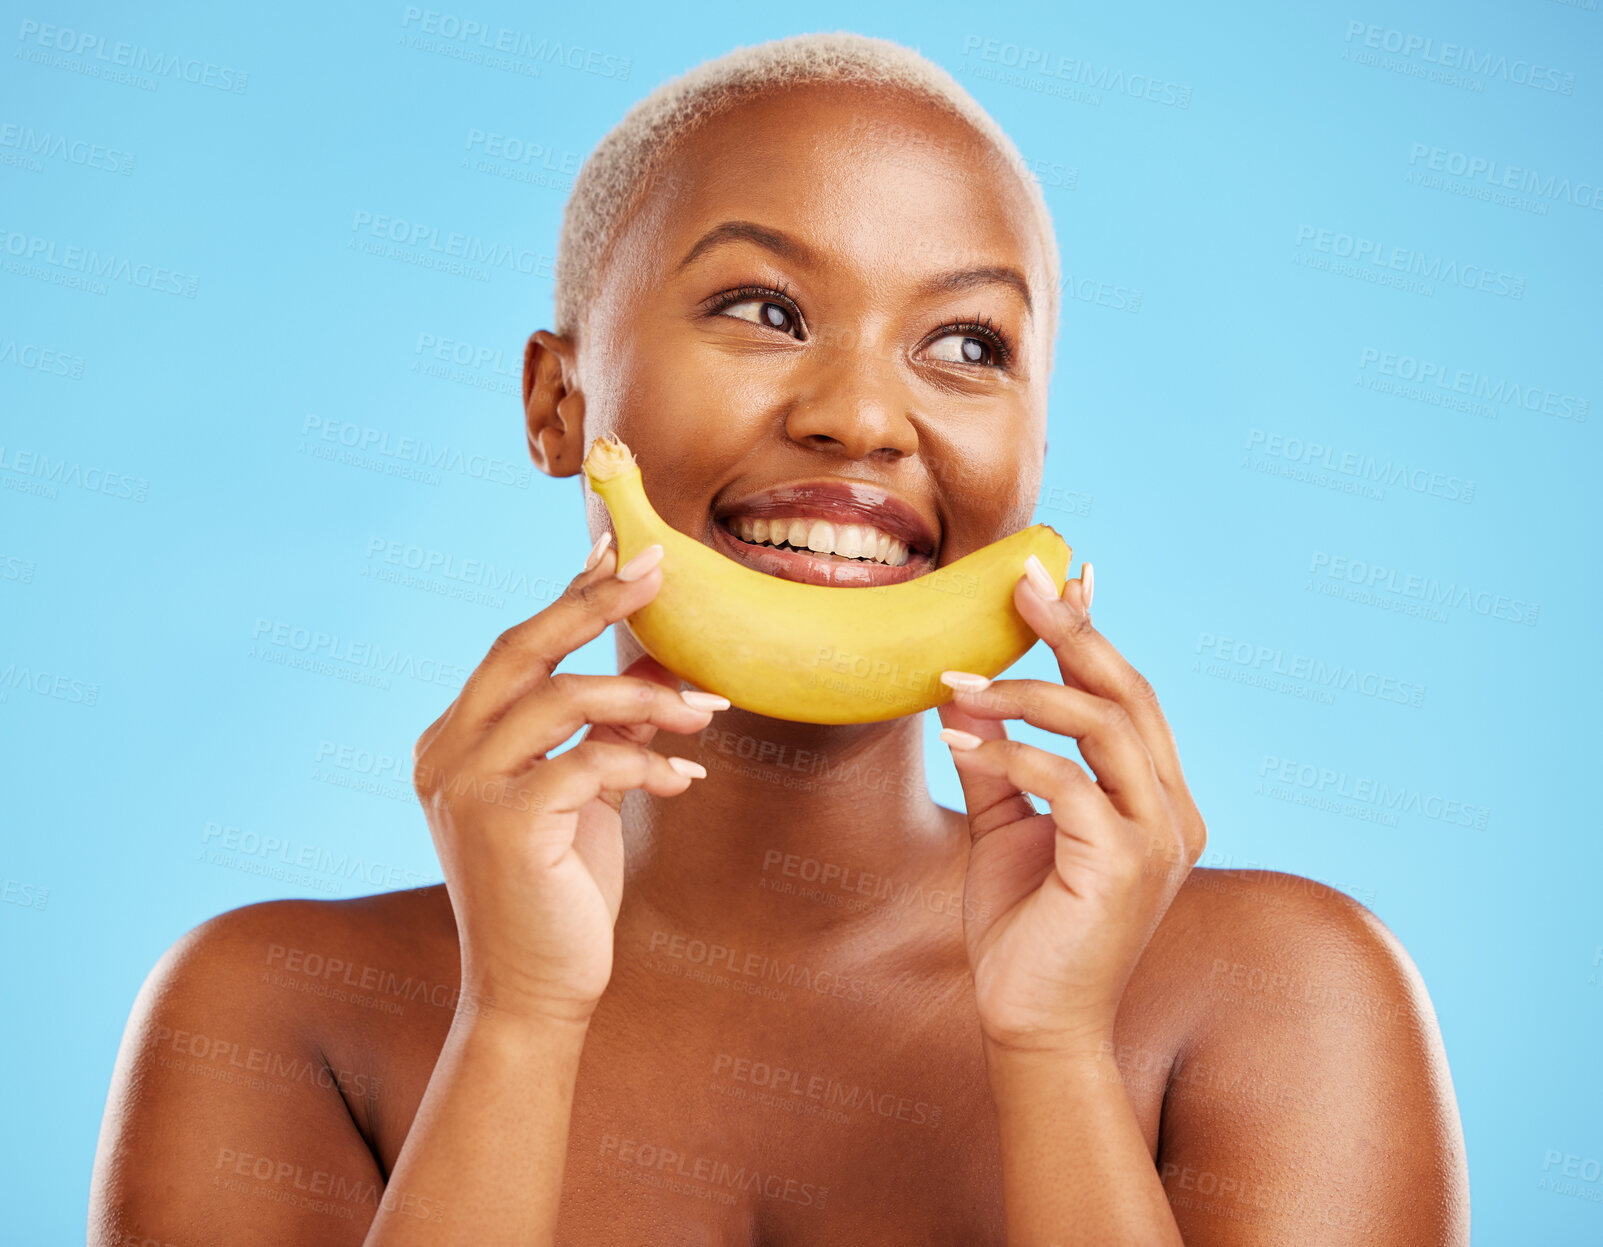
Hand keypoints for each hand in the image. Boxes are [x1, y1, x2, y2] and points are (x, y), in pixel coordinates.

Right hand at [412, 536, 726, 1026]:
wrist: (534, 995)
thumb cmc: (559, 894)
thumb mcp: (585, 796)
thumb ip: (604, 732)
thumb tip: (654, 672)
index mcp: (454, 741)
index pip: (517, 648)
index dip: (570, 595)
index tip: (619, 548)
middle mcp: (445, 754)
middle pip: (522, 647)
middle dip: (593, 600)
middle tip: (658, 566)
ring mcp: (465, 789)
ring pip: (561, 698)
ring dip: (646, 698)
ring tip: (706, 714)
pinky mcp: (503, 825)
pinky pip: (589, 761)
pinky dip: (647, 763)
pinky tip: (686, 782)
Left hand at [937, 559, 1206, 1052]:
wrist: (1029, 1024)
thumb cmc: (1023, 929)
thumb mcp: (1004, 827)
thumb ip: (997, 759)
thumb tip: (965, 694)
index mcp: (1156, 800)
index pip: (1130, 696)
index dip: (1096, 632)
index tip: (1063, 575)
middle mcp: (1174, 812)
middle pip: (1130, 693)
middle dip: (1073, 630)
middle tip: (1021, 582)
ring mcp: (1159, 838)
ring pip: (1105, 725)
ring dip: (1027, 692)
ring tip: (960, 682)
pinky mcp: (1125, 865)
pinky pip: (1069, 784)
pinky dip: (1013, 755)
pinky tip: (960, 742)